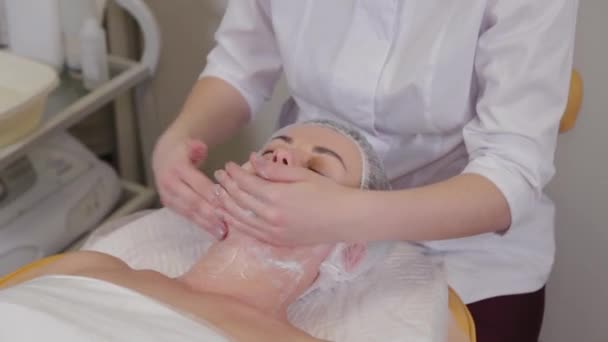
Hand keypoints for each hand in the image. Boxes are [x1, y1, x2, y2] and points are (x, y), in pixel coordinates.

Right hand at [152, 133, 226, 238]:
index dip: (211, 194)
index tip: (227, 204)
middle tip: (226, 226)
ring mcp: (167, 196)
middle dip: (209, 215)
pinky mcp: (169, 204)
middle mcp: (169, 183)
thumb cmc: (185, 150)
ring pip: (188, 212)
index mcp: (177, 167)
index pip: (197, 183)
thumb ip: (197, 147)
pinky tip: (213, 231)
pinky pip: (185, 216)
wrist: (164, 156)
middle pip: (192, 201)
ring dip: (205, 224)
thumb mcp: (191, 144)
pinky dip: (200, 224)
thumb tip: (201, 147)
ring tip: (221, 233)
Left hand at [214, 153, 356, 245]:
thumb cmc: (327, 192)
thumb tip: (252, 160)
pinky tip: (229, 215)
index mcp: (276, 196)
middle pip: (239, 200)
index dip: (234, 173)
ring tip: (218, 193)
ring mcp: (272, 231)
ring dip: (225, 204)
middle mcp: (269, 216)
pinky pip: (249, 232)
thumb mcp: (302, 175)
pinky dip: (236, 222)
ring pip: (239, 218)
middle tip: (219, 176)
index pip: (246, 183)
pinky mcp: (276, 241)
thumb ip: (274, 169)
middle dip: (226, 186)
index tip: (228, 165)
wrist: (345, 219)